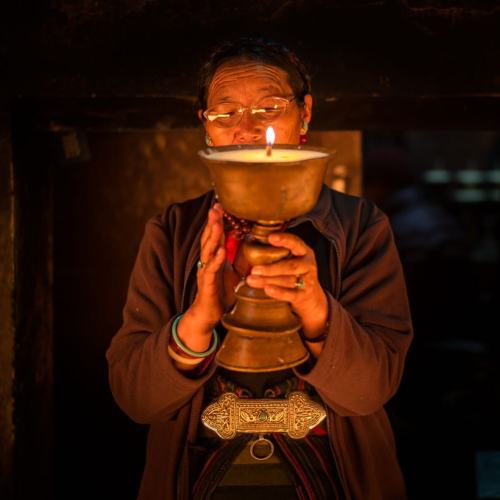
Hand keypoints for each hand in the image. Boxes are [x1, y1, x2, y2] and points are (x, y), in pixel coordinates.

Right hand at [177, 203, 225, 352]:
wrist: (209, 315)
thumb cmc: (221, 294)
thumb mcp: (234, 274)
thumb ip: (238, 260)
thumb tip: (252, 247)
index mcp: (214, 259)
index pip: (215, 236)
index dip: (217, 221)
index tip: (220, 206)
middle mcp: (208, 263)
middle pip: (209, 239)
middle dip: (212, 223)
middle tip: (215, 207)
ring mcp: (206, 273)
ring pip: (207, 251)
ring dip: (212, 237)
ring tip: (217, 223)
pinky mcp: (206, 286)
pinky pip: (210, 271)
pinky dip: (215, 261)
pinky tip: (220, 252)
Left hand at [245, 232, 327, 338]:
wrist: (311, 298)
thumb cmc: (295, 275)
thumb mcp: (292, 260)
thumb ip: (278, 255)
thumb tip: (250, 251)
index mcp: (304, 252)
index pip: (296, 243)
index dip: (284, 239)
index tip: (270, 237)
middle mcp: (308, 265)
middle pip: (290, 266)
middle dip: (270, 268)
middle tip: (254, 270)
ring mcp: (308, 281)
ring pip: (287, 280)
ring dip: (268, 280)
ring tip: (252, 280)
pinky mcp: (304, 295)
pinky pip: (290, 294)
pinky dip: (278, 292)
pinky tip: (267, 289)